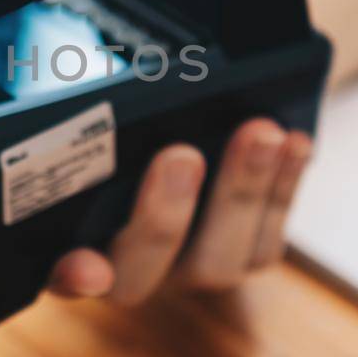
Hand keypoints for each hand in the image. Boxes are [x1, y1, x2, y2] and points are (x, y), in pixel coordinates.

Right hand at [48, 118, 312, 303]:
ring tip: (260, 133)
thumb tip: (82, 80)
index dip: (74, 276)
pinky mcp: (240, 260)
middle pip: (140, 272)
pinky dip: (284, 188)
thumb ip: (87, 121)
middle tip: (181, 156)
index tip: (86, 268)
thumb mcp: (92, 121)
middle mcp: (127, 269)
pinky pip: (266, 242)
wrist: (177, 144)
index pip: (62, 272)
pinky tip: (294, 143)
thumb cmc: (116, 127)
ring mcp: (186, 271)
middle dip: (164, 216)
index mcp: (71, 242)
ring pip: (215, 262)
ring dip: (241, 192)